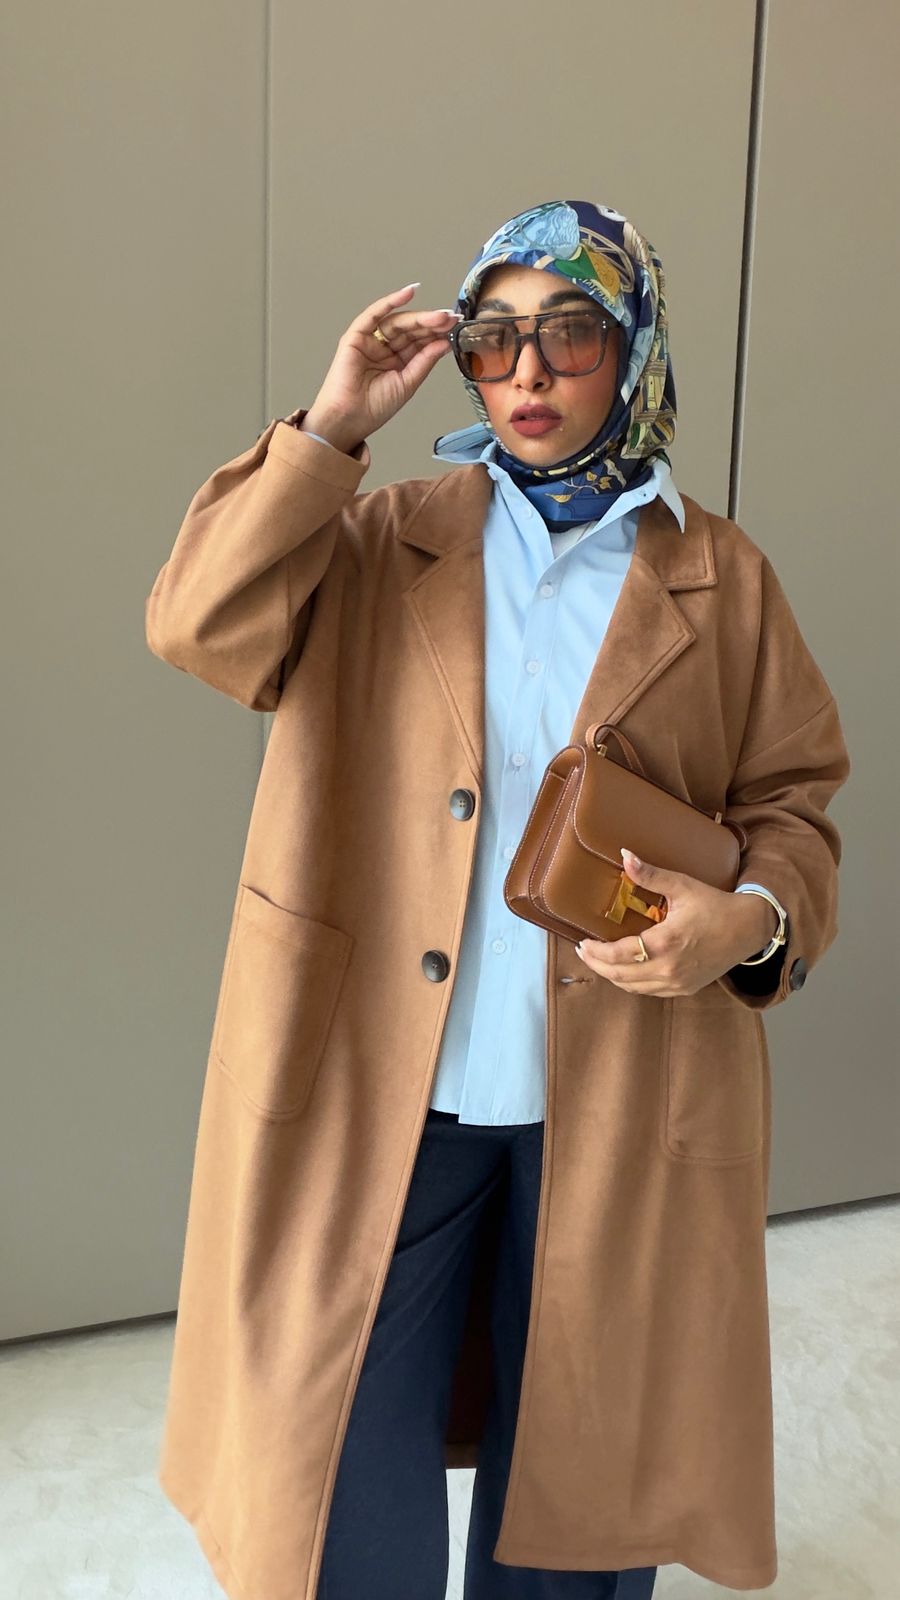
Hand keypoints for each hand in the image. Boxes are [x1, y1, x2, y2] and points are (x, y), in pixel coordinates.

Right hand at [304, 284, 461, 447]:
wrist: (350, 419)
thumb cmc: (374, 407)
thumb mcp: (409, 383)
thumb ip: (425, 360)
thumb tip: (444, 342)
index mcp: (398, 361)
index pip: (420, 342)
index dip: (438, 333)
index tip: (456, 326)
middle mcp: (385, 349)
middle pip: (411, 330)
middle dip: (432, 323)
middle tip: (450, 318)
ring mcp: (371, 341)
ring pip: (398, 322)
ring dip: (419, 316)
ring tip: (439, 316)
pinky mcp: (355, 336)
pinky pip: (374, 314)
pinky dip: (390, 302)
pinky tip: (408, 292)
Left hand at [575, 848, 778, 996]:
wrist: (748, 929)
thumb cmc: (715, 905)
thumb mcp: (682, 886)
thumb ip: (650, 875)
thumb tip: (624, 855)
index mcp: (665, 943)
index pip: (618, 955)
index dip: (596, 952)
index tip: (582, 943)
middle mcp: (668, 968)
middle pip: (620, 975)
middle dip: (597, 965)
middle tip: (583, 953)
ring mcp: (677, 983)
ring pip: (633, 987)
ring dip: (612, 976)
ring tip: (599, 961)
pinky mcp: (684, 989)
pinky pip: (649, 991)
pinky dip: (632, 983)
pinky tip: (624, 971)